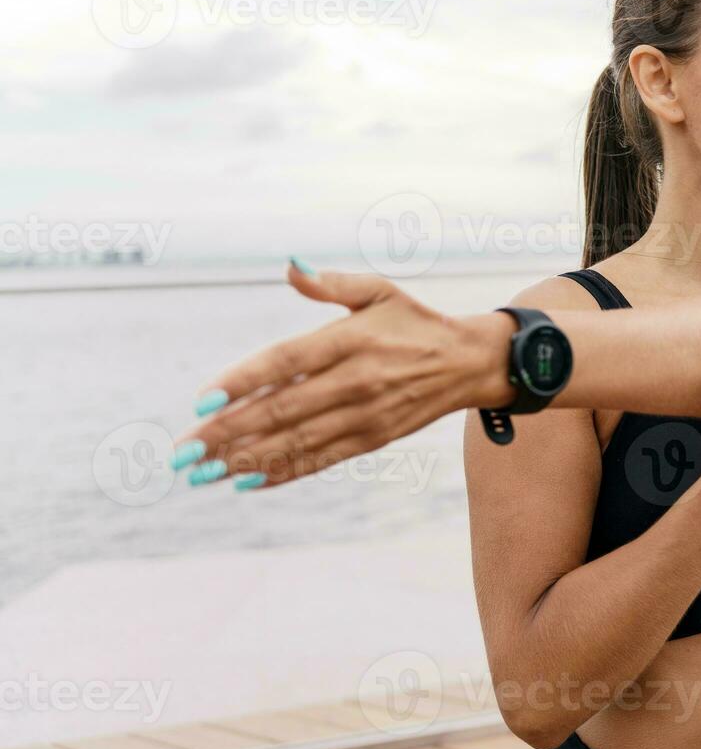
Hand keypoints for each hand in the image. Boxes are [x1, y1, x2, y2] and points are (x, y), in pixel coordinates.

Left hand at [171, 261, 509, 488]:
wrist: (468, 362)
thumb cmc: (413, 321)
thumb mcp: (378, 290)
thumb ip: (330, 284)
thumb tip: (290, 267)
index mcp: (350, 338)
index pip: (284, 362)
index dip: (240, 382)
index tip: (200, 402)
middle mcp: (355, 380)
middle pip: (281, 410)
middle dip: (227, 433)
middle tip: (183, 451)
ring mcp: (364, 414)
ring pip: (295, 441)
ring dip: (245, 459)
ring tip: (201, 473)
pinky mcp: (372, 438)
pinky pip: (321, 458)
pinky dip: (283, 471)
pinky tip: (247, 481)